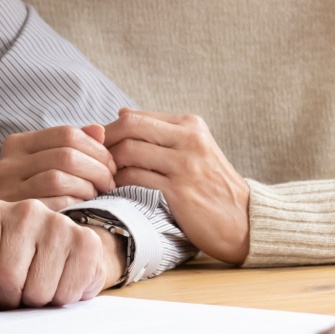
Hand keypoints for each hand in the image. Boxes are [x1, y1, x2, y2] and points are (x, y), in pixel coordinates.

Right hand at [0, 124, 116, 209]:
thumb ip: (73, 145)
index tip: (110, 165)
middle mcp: (7, 164)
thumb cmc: (37, 193)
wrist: (12, 231)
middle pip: (66, 156)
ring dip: (87, 187)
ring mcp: (7, 190)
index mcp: (17, 144)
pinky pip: (54, 204)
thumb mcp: (50, 165)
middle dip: (97, 168)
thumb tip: (98, 130)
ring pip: (59, 179)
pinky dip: (76, 204)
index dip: (96, 148)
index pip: (66, 134)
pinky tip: (83, 207)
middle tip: (110, 182)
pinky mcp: (16, 215)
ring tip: (96, 194)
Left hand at [0, 199, 125, 319]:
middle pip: (8, 279)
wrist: (62, 242)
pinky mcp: (86, 240)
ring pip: (39, 291)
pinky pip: (68, 292)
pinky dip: (63, 297)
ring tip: (40, 283)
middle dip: (11, 299)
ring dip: (38, 301)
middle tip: (17, 292)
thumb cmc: (18, 256)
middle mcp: (25, 211)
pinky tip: (61, 280)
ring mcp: (58, 223)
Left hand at [103, 108, 250, 264]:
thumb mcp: (194, 149)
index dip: (110, 130)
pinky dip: (118, 184)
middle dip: (104, 142)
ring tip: (101, 177)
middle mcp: (189, 140)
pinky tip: (113, 191)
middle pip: (130, 127)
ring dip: (108, 165)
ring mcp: (184, 165)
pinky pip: (135, 179)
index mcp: (191, 125)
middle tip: (91, 159)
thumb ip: (160, 132)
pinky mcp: (178, 192)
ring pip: (128, 152)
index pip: (137, 117)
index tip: (96, 145)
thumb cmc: (212, 186)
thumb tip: (120, 112)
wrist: (243, 221)